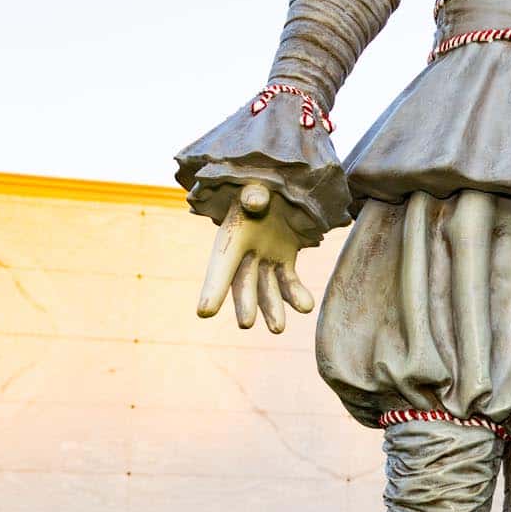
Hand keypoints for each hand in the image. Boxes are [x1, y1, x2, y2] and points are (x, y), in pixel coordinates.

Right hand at [196, 182, 315, 333]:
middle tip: (245, 324)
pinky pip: (288, 281)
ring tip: (278, 328)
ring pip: (266, 288)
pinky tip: (306, 306)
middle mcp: (246, 251)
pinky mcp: (284, 260)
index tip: (204, 313)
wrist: (281, 185)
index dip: (213, 287)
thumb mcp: (255, 185)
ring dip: (272, 307)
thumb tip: (257, 198)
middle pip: (242, 281)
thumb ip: (255, 194)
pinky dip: (296, 294)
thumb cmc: (262, 183)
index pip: (220, 263)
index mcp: (233, 233)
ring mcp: (265, 258)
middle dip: (245, 302)